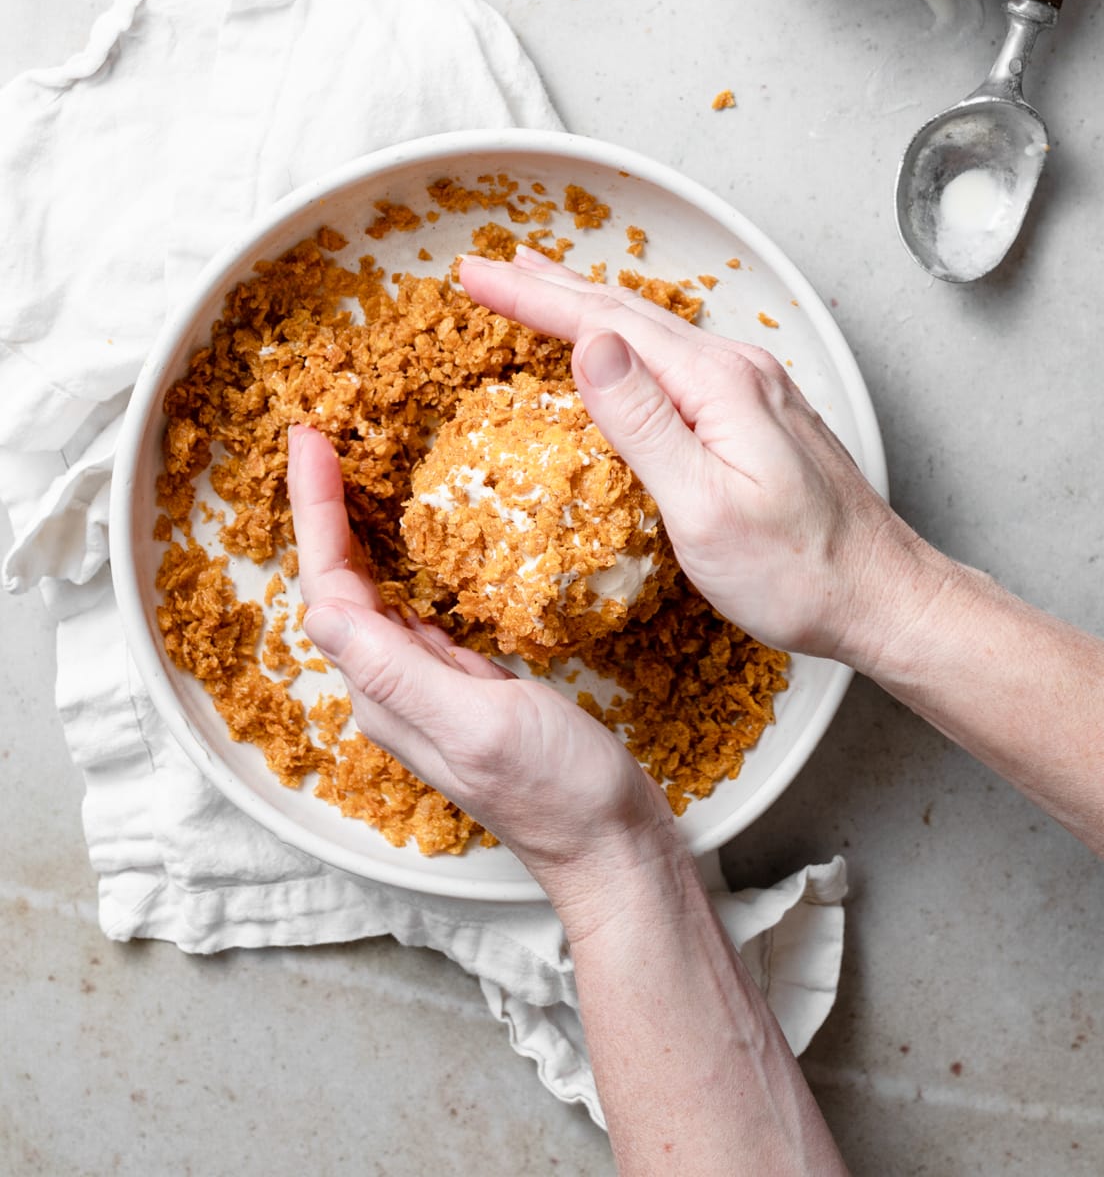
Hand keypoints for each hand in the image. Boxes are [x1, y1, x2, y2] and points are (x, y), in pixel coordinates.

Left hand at [287, 424, 676, 898]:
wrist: (613, 846)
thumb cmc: (557, 790)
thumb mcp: (480, 723)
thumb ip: (401, 672)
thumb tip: (322, 611)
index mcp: (386, 693)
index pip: (330, 588)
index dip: (314, 513)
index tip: (309, 443)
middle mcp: (394, 689)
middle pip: (341, 583)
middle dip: (324, 509)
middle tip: (320, 439)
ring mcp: (430, 686)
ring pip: (376, 593)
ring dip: (357, 529)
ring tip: (353, 469)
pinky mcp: (468, 682)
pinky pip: (418, 608)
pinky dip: (408, 560)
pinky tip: (420, 536)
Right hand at [458, 247, 915, 665]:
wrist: (885, 597)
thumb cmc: (800, 572)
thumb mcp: (705, 510)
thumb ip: (645, 425)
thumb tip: (592, 348)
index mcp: (718, 384)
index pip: (605, 324)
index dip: (533, 299)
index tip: (475, 276)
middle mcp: (738, 370)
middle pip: (625, 314)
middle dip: (548, 288)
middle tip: (484, 270)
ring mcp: (752, 389)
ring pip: (650, 330)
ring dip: (585, 305)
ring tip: (538, 285)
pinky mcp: (757, 414)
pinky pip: (673, 357)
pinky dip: (624, 338)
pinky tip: (614, 347)